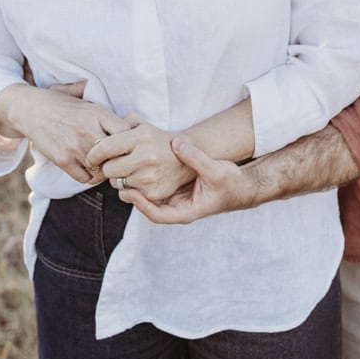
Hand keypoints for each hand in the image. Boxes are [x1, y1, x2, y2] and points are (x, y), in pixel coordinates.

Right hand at [0, 84, 130, 183]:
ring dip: (104, 171)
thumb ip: (105, 108)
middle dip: (120, 160)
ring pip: (102, 170)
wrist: (31, 109)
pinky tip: (88, 169)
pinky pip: (85, 178)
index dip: (131, 142)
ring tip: (102, 166)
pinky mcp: (63, 160)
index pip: (126, 133)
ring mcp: (75, 147)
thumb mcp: (86, 99)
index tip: (128, 146)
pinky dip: (89, 177)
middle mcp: (89, 130)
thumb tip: (129, 116)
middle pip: (117, 155)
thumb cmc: (62, 104)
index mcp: (99, 113)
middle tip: (118, 162)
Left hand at [85, 117, 194, 201]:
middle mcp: (146, 156)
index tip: (90, 157)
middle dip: (107, 167)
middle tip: (113, 163)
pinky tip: (136, 180)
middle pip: (108, 169)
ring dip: (118, 179)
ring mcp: (150, 177)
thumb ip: (121, 124)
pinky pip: (126, 195)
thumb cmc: (158, 141)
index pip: (106, 147)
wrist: (186, 159)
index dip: (93, 154)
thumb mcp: (143, 125)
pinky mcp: (153, 193)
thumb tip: (100, 134)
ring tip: (129, 170)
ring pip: (116, 183)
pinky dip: (127, 190)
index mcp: (141, 137)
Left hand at [120, 137, 256, 222]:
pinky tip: (137, 164)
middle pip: (149, 207)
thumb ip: (196, 158)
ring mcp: (176, 200)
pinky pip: (157, 187)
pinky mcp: (176, 189)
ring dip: (137, 186)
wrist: (241, 186)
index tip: (131, 191)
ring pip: (151, 196)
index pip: (158, 215)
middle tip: (119, 179)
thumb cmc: (231, 184)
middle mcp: (178, 208)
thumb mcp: (215, 170)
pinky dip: (146, 177)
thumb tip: (177, 143)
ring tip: (122, 170)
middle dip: (133, 194)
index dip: (143, 205)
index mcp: (186, 212)